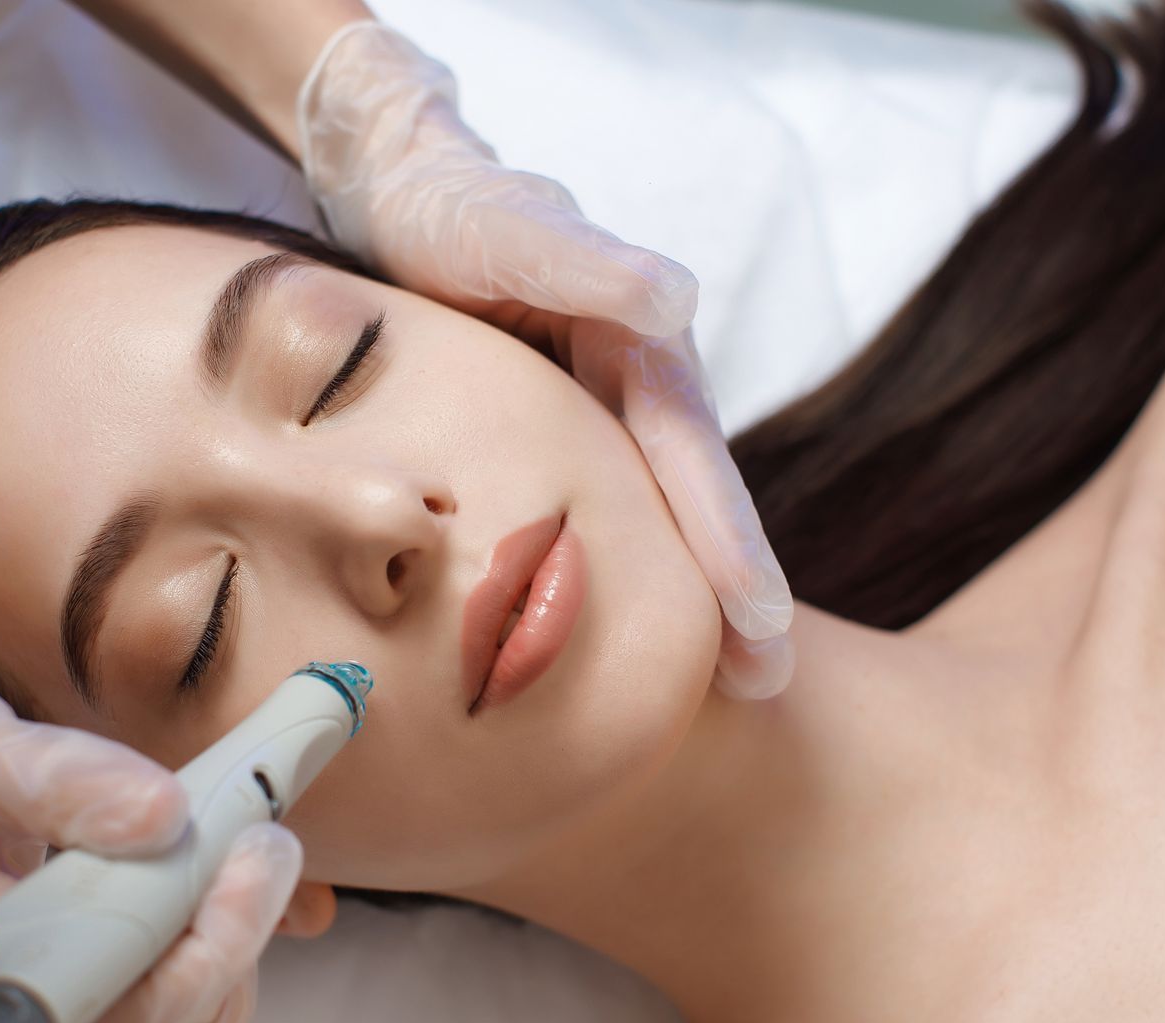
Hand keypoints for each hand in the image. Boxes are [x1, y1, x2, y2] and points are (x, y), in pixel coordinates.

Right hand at [0, 663, 298, 1022]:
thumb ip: (59, 782)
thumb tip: (168, 816)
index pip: (127, 1013)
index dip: (212, 940)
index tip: (247, 843)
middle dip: (239, 936)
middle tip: (258, 839)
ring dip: (235, 960)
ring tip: (234, 862)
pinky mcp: (82, 1009)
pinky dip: (220, 964)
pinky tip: (217, 888)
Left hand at [298, 23, 794, 696]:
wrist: (398, 194)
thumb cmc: (448, 212)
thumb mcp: (505, 231)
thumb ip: (583, 263)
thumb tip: (676, 297)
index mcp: (641, 346)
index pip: (691, 454)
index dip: (727, 540)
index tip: (759, 621)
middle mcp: (638, 387)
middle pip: (694, 501)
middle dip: (736, 594)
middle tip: (766, 686)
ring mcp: (604, 416)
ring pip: (657, 515)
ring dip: (696, 596)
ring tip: (731, 686)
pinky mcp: (564, 438)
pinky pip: (608, 514)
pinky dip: (632, 572)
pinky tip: (634, 632)